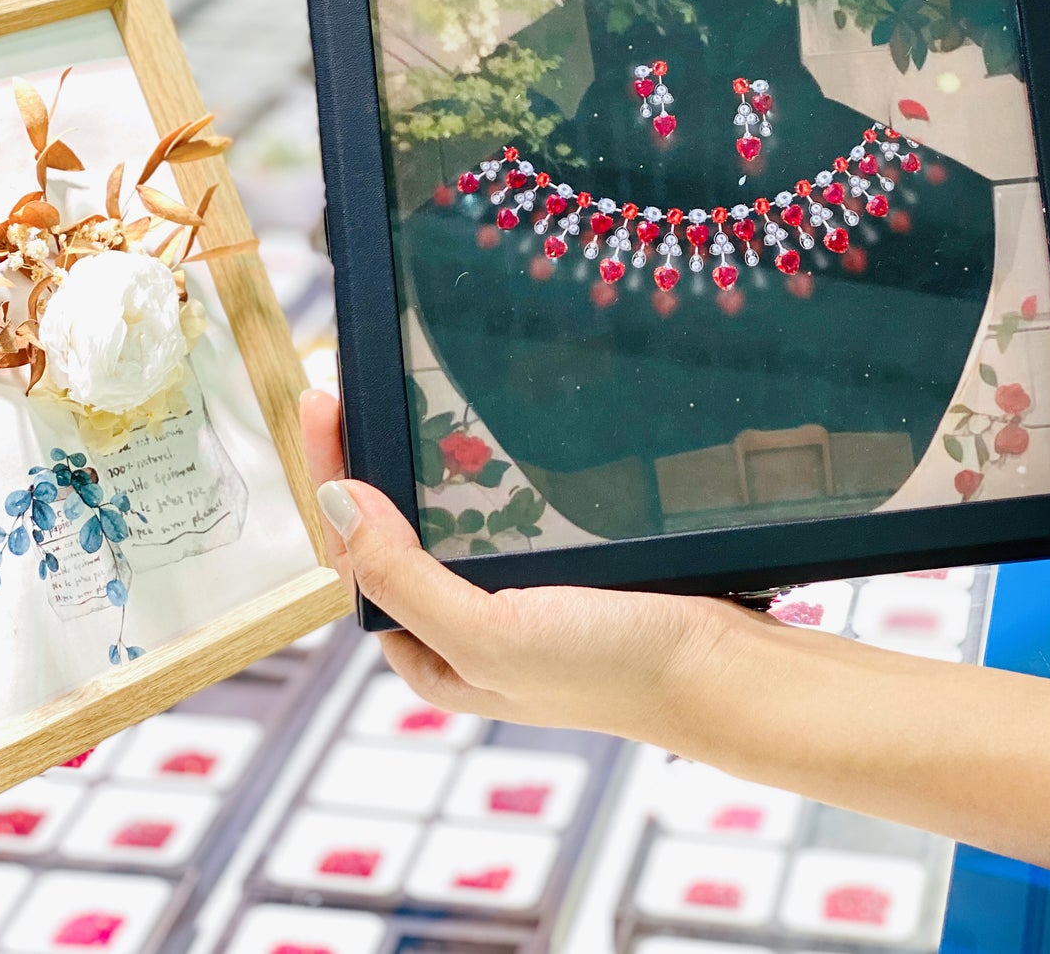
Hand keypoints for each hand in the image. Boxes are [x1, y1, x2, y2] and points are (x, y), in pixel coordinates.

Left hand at [299, 388, 734, 738]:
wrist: (724, 669)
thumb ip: (405, 576)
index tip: (325, 400)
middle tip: (355, 379)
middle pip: (395, 530)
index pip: (355, 554)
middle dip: (370, 459)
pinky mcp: (563, 560)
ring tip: (400, 389)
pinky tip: (480, 425)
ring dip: (423, 457)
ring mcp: (515, 589)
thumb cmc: (609, 667)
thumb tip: (337, 498)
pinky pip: (506, 503)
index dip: (331, 478)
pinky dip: (484, 462)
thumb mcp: (489, 632)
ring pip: (450, 511)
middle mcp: (463, 622)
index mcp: (429, 652)